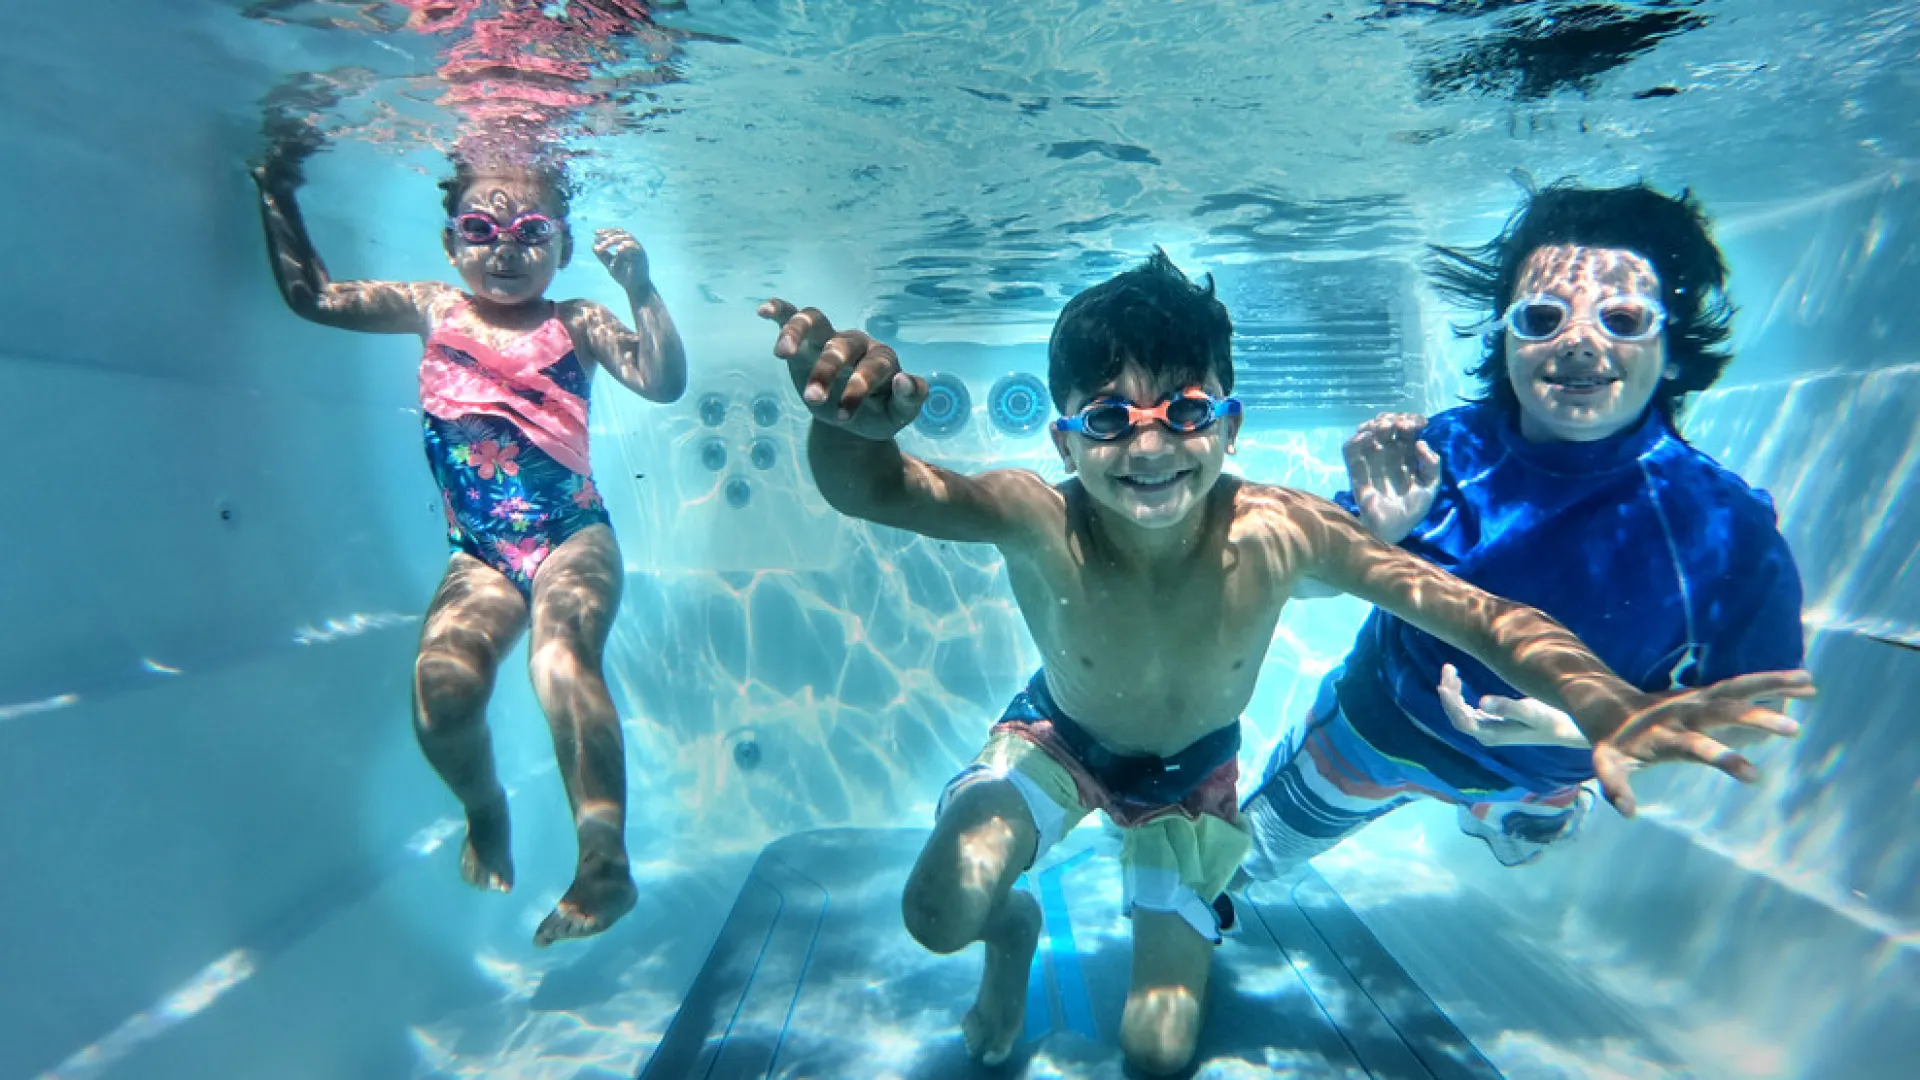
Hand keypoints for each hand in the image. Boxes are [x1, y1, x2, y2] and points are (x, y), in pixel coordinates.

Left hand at [593, 228, 651, 293]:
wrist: (635, 289)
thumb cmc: (625, 277)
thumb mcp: (610, 264)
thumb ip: (603, 256)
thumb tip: (593, 246)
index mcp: (627, 246)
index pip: (617, 233)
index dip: (606, 231)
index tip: (595, 233)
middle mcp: (634, 246)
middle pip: (622, 233)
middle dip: (609, 234)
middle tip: (598, 237)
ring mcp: (638, 250)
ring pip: (627, 238)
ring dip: (614, 240)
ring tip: (604, 244)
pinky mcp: (642, 256)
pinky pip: (634, 247)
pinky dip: (625, 246)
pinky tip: (617, 250)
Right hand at [758, 298, 927, 440]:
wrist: (856, 420)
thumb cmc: (880, 413)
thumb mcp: (899, 415)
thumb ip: (910, 399)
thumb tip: (903, 379)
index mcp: (883, 360)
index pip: (871, 367)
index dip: (857, 390)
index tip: (844, 418)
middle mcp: (857, 343)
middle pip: (840, 346)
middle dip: (825, 371)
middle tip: (812, 400)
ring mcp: (830, 338)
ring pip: (815, 320)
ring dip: (797, 335)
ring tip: (782, 353)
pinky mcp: (807, 341)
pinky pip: (793, 316)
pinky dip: (781, 311)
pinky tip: (764, 311)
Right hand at [1343, 412, 1440, 542]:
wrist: (1392, 528)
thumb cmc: (1412, 509)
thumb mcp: (1431, 486)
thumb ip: (1431, 465)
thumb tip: (1420, 443)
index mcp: (1407, 454)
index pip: (1406, 429)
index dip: (1411, 420)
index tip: (1419, 422)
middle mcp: (1388, 453)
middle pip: (1386, 425)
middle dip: (1393, 419)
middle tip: (1401, 426)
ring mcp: (1371, 460)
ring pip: (1367, 431)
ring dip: (1375, 424)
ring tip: (1384, 428)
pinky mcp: (1355, 470)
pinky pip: (1350, 449)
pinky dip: (1356, 438)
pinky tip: (1368, 437)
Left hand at [1439, 664, 1588, 746]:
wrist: (1567, 729)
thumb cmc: (1551, 719)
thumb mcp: (1532, 711)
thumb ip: (1507, 706)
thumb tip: (1480, 702)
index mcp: (1492, 735)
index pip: (1461, 720)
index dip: (1450, 704)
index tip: (1443, 684)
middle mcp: (1487, 734)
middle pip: (1458, 715)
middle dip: (1449, 694)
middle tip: (1448, 669)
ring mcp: (1489, 729)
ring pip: (1461, 712)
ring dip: (1454, 693)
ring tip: (1450, 671)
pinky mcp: (1494, 721)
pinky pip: (1468, 710)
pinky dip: (1461, 696)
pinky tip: (1459, 682)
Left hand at [1588, 670, 1815, 817]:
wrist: (1606, 703)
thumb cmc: (1613, 742)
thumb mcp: (1607, 764)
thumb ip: (1615, 786)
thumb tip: (1626, 813)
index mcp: (1664, 734)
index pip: (1695, 746)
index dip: (1722, 758)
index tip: (1754, 776)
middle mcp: (1684, 712)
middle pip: (1722, 712)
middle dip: (1756, 718)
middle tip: (1794, 729)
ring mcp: (1696, 697)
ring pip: (1737, 688)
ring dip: (1772, 685)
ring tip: (1810, 685)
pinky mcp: (1708, 690)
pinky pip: (1743, 684)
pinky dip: (1772, 680)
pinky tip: (1806, 680)